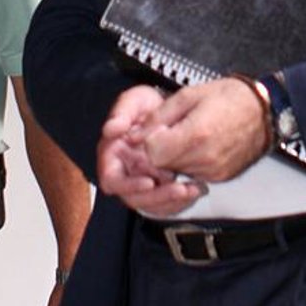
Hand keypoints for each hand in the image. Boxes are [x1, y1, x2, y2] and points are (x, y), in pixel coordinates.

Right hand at [97, 84, 204, 215]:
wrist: (170, 110)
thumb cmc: (147, 106)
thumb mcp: (134, 101)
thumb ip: (121, 113)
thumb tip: (110, 129)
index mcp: (112, 156)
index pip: (112, 180)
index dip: (129, 185)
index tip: (149, 182)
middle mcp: (126, 173)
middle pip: (134, 198)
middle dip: (157, 197)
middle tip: (179, 189)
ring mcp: (142, 182)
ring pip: (152, 205)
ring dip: (171, 201)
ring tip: (191, 189)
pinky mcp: (159, 187)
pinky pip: (166, 204)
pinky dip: (180, 201)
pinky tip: (194, 190)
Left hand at [134, 78, 270, 186]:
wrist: (265, 111)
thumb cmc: (230, 97)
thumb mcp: (188, 96)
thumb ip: (157, 117)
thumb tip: (133, 135)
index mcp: (195, 135)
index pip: (152, 152)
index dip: (151, 139)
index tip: (161, 128)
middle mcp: (205, 158)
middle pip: (163, 164)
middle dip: (163, 148)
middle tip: (177, 130)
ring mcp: (214, 171)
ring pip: (177, 171)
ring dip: (177, 156)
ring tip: (193, 135)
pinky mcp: (221, 177)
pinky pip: (194, 174)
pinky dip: (192, 162)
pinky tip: (204, 145)